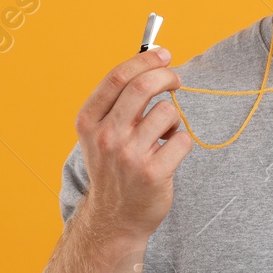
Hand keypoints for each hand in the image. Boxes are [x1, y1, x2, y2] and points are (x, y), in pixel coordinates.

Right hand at [73, 46, 190, 242]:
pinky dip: (181, 142)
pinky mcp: (153, 173)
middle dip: (167, 76)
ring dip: (173, 119)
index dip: (145, 60)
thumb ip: (118, 100)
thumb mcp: (100, 133)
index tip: (164, 55)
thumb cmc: (114, 167)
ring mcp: (129, 156)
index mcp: (89, 121)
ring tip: (163, 135)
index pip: (118, 77)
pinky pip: (182, 139)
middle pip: (143, 87)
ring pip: (167, 112)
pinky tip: (168, 154)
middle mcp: (106, 137)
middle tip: (176, 80)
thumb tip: (151, 59)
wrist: (114, 218)